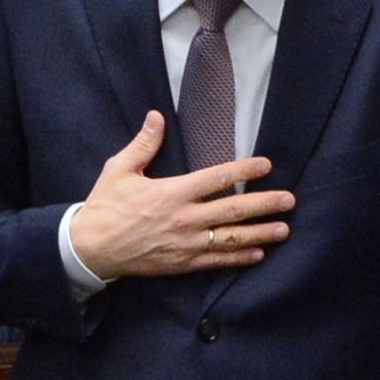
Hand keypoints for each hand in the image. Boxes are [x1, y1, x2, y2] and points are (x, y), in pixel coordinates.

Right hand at [64, 113, 294, 280]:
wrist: (91, 248)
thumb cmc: (105, 206)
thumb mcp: (120, 169)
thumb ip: (143, 144)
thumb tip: (156, 116)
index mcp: (172, 192)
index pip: (216, 178)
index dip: (244, 169)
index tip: (266, 165)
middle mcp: (184, 219)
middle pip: (233, 210)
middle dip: (264, 204)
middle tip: (289, 200)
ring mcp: (185, 244)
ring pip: (230, 238)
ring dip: (260, 233)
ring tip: (284, 229)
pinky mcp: (182, 263)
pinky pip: (216, 260)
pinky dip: (239, 258)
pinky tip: (258, 253)